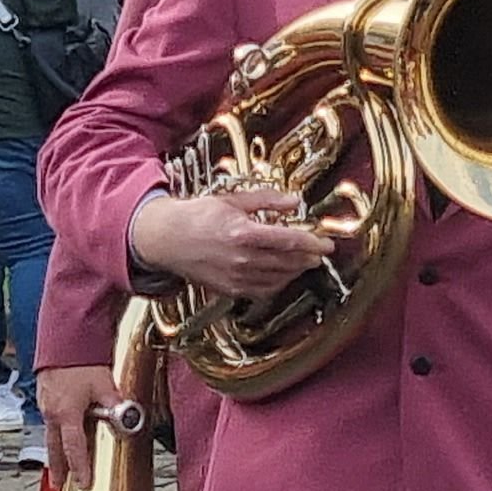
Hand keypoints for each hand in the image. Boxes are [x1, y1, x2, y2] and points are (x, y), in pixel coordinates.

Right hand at [36, 365, 119, 490]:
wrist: (62, 341)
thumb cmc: (81, 361)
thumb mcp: (104, 383)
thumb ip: (114, 404)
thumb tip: (127, 418)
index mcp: (66, 414)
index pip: (74, 448)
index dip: (79, 467)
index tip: (83, 483)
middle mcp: (52, 413)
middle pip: (55, 448)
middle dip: (58, 468)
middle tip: (60, 486)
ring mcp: (46, 405)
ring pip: (50, 436)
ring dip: (54, 453)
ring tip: (58, 467)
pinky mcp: (45, 397)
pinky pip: (50, 423)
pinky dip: (54, 435)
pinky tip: (59, 437)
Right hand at [127, 181, 331, 295]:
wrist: (164, 239)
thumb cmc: (197, 216)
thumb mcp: (232, 200)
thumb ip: (266, 201)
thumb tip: (295, 201)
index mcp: (242, 233)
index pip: (289, 241)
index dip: (312, 243)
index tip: (327, 243)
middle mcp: (241, 259)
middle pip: (288, 262)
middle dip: (308, 257)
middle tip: (320, 252)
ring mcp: (235, 277)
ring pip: (278, 278)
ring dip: (296, 271)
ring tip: (305, 261)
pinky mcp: (228, 290)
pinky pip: (263, 290)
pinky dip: (278, 283)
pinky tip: (283, 274)